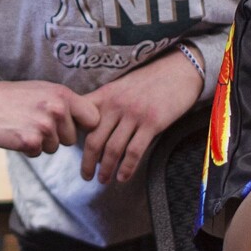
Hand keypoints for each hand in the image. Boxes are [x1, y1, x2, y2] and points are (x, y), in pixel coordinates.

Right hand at [0, 80, 98, 156]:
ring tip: (26, 125)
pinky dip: (29, 148)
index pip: (93, 118)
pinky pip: (39, 153)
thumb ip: (67, 103)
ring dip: (42, 142)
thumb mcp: (46, 90)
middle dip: (58, 135)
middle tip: (38, 122)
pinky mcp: (30, 141)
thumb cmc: (17, 97)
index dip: (84, 125)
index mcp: (63, 95)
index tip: (74, 125)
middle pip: (72, 138)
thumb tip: (93, 119)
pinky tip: (18, 133)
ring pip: (55, 147)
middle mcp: (57, 109)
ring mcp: (44, 126)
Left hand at [77, 47, 203, 183]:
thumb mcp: (119, 87)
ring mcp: (134, 114)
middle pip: (94, 140)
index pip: (81, 120)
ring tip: (103, 180)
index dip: (73, 138)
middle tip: (86, 176)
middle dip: (87, 162)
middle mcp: (116, 105)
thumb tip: (86, 127)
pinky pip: (135, 151)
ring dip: (106, 169)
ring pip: (113, 149)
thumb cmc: (148, 81)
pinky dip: (127, 168)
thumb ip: (102, 104)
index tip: (72, 153)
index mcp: (105, 96)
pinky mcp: (152, 122)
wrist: (178, 70)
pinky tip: (122, 177)